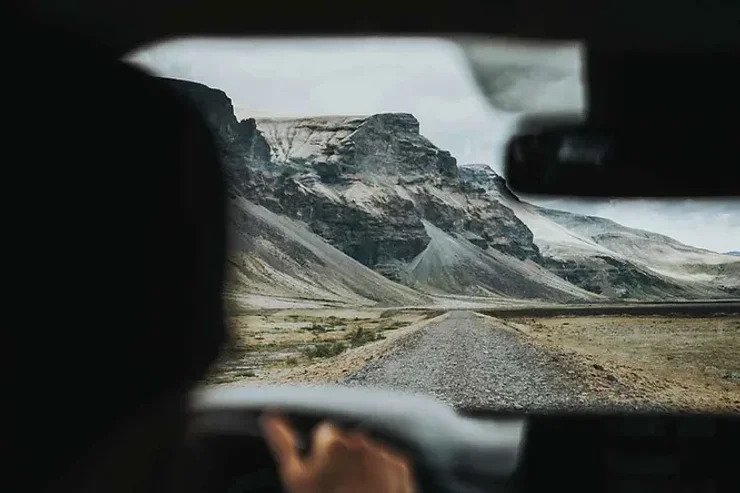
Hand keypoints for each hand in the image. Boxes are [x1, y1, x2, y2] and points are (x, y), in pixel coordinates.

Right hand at [260, 414, 415, 492]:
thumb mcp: (297, 479)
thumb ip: (283, 444)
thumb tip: (268, 417)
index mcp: (334, 441)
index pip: (325, 433)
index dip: (321, 453)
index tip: (321, 472)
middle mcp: (362, 440)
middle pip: (348, 441)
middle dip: (344, 456)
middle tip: (338, 485)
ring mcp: (384, 453)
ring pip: (369, 451)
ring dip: (364, 464)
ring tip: (357, 489)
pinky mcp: (402, 467)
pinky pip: (388, 462)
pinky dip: (383, 473)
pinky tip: (374, 490)